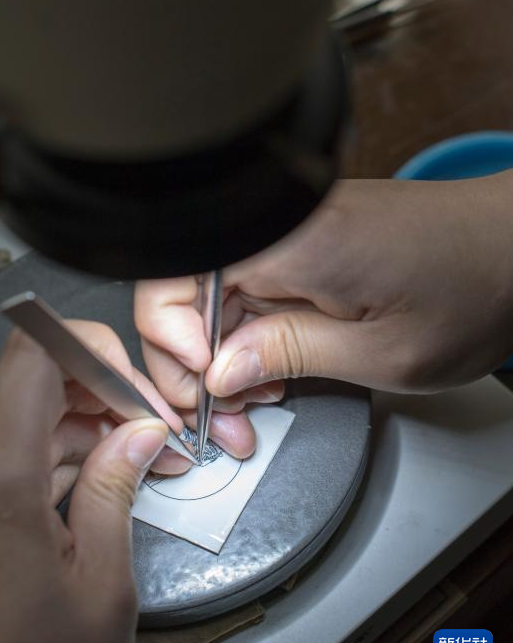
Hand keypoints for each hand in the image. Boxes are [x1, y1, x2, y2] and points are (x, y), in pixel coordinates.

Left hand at [0, 325, 168, 642]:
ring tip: (139, 461)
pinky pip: (1, 457)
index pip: (33, 354)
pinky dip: (50, 457)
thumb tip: (140, 432)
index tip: (137, 379)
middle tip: (156, 430)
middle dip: (100, 394)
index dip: (90, 347)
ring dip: (80, 427)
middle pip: (31, 384)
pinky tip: (97, 481)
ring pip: (19, 419)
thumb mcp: (102, 588)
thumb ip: (118, 489)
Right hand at [135, 174, 512, 400]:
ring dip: (223, 353)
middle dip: (191, 361)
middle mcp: (279, 224)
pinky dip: (252, 332)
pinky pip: (253, 284)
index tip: (204, 387)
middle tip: (223, 418)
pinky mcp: (305, 240)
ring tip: (256, 404)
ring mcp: (291, 229)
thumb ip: (289, 355)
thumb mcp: (382, 352)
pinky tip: (275, 368)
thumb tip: (218, 372)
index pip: (173, 277)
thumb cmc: (472, 289)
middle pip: (184, 286)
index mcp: (289, 240)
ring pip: (215, 291)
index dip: (170, 339)